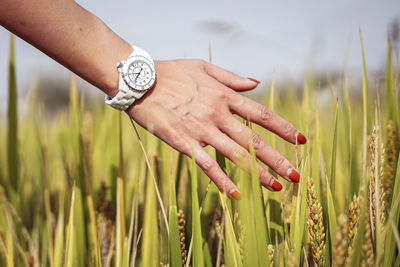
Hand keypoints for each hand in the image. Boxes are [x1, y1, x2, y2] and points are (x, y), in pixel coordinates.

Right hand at [126, 59, 305, 198]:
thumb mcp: (204, 67)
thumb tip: (256, 83)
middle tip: (297, 175)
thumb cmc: (172, 72)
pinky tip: (237, 194)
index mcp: (224, 96)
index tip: (301, 140)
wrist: (140, 81)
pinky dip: (222, 180)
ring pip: (236, 155)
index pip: (261, 115)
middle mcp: (217, 114)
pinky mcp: (184, 143)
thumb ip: (231, 78)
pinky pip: (207, 165)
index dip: (283, 128)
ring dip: (258, 173)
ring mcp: (201, 130)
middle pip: (254, 140)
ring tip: (277, 187)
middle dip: (278, 159)